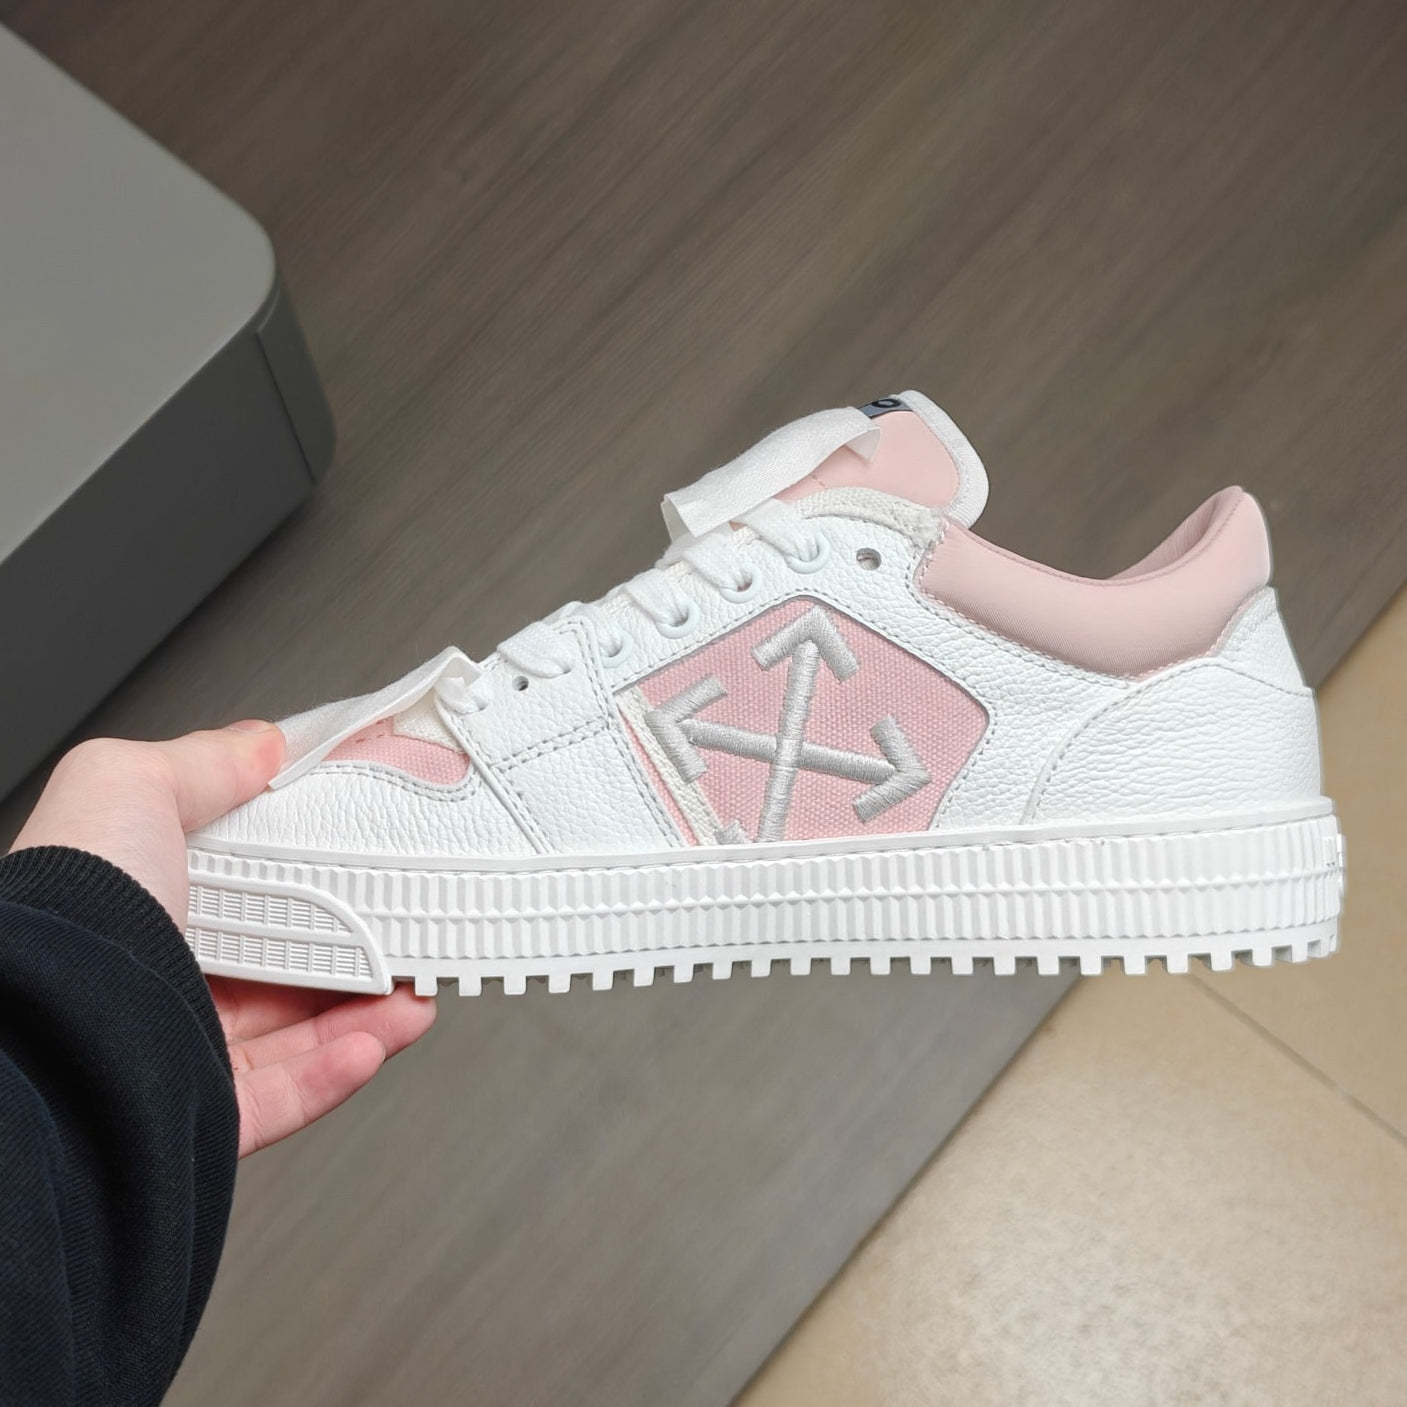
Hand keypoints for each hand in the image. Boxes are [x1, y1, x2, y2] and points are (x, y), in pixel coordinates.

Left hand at [11, 722, 436, 1156]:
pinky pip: (288, 1096)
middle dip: (356, 952)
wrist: (42, 1034)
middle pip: (280, 967)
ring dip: (368, 1013)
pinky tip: (378, 1037)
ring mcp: (175, 1052)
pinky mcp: (199, 1115)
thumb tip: (257, 744)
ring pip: (297, 1037)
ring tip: (416, 991)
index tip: (365, 865)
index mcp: (140, 903)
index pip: (244, 889)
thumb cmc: (69, 912)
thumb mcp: (124, 785)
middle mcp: (154, 979)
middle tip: (406, 933)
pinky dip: (341, 1070)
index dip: (309, 877)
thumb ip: (201, 763)